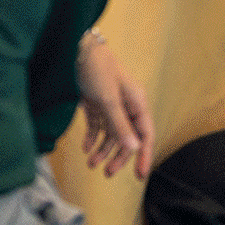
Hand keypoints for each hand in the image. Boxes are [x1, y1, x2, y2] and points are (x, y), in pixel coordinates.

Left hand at [75, 33, 153, 179]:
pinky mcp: (96, 103)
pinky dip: (92, 137)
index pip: (145, 135)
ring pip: (111, 134)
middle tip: (107, 173)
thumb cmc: (99, 69)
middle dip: (118, 156)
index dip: (144, 155)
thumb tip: (134, 149)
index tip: (140, 175)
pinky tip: (85, 147)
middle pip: (127, 138)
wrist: (79, 49)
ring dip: (102, 149)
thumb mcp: (109, 99)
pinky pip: (97, 126)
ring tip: (91, 163)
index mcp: (137, 103)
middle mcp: (126, 106)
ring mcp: (111, 105)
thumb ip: (120, 125)